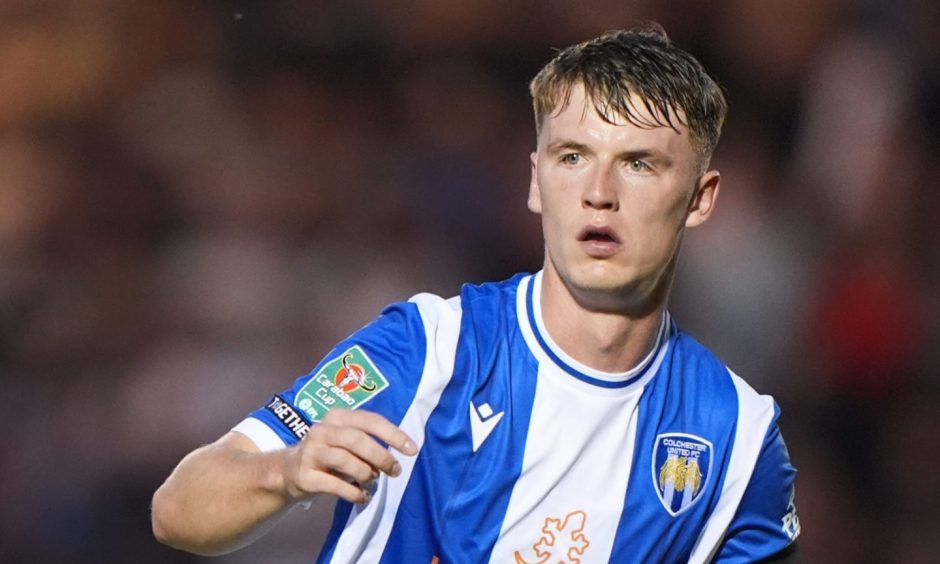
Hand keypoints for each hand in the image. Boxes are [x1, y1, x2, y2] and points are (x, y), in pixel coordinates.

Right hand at [281, 409, 415, 503]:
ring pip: (346, 460)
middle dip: (381, 457)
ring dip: (366, 474)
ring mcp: (311, 452)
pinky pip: (335, 485)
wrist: (287, 471)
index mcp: (337, 417)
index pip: (370, 420)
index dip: (394, 434)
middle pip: (357, 440)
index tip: (412, 450)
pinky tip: (362, 497)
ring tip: (372, 482)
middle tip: (395, 471)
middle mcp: (322, 430)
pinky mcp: (305, 475)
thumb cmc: (327, 455)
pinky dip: (354, 493)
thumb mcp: (345, 440)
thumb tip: (397, 456)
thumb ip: (367, 442)